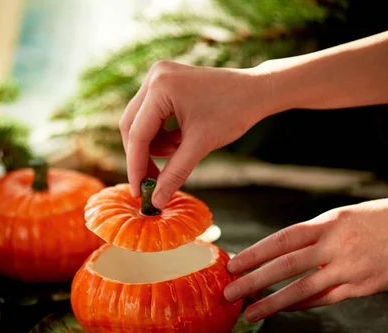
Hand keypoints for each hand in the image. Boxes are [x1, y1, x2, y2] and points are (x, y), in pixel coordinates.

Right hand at [119, 60, 267, 207]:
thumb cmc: (233, 113)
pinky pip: (149, 115)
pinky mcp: (164, 82)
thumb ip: (174, 173)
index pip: (137, 133)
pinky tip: (179, 141)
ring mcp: (158, 77)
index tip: (139, 191)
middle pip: (131, 126)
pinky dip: (159, 134)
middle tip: (152, 182)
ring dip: (152, 145)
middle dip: (141, 156)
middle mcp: (155, 77)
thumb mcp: (200, 146)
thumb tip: (156, 201)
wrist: (256, 91)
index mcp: (161, 87)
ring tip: (177, 153)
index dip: (136, 166)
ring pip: (139, 122)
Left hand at [224, 196, 387, 321]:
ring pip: (303, 289)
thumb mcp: (341, 218)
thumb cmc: (376, 220)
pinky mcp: (363, 286)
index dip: (254, 254)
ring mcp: (349, 268)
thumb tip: (277, 253)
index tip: (232, 265)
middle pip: (286, 266)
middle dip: (253, 280)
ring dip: (273, 302)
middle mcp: (335, 246)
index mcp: (327, 224)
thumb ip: (312, 235)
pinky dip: (302, 305)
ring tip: (250, 312)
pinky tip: (284, 309)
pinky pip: (325, 299)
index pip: (281, 240)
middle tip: (229, 293)